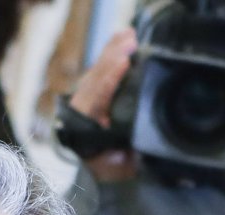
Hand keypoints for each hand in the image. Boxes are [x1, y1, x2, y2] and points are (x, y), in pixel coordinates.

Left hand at [69, 28, 138, 183]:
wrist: (88, 170)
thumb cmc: (106, 168)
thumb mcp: (118, 168)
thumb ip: (128, 159)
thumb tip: (140, 151)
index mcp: (87, 123)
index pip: (98, 96)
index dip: (110, 78)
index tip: (123, 63)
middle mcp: (84, 106)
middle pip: (97, 76)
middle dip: (113, 56)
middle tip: (130, 42)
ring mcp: (86, 97)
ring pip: (98, 69)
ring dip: (113, 50)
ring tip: (129, 35)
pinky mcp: (91, 90)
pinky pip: (100, 69)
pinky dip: (111, 52)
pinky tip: (123, 38)